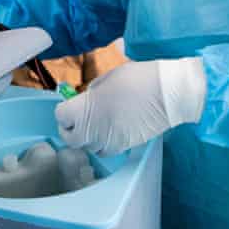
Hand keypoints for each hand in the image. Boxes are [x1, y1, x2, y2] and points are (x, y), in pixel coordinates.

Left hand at [54, 57, 205, 155]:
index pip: (61, 117)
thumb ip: (92, 92)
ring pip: (89, 148)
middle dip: (71, 130)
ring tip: (95, 127)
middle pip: (70, 139)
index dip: (64, 112)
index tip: (69, 108)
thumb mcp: (108, 78)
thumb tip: (87, 100)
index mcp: (86, 107)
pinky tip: (110, 132)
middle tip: (77, 122)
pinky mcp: (124, 147)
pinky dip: (104, 144)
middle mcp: (94, 128)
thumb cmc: (138, 78)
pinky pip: (106, 150)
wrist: (167, 93)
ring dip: (88, 139)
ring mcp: (109, 140)